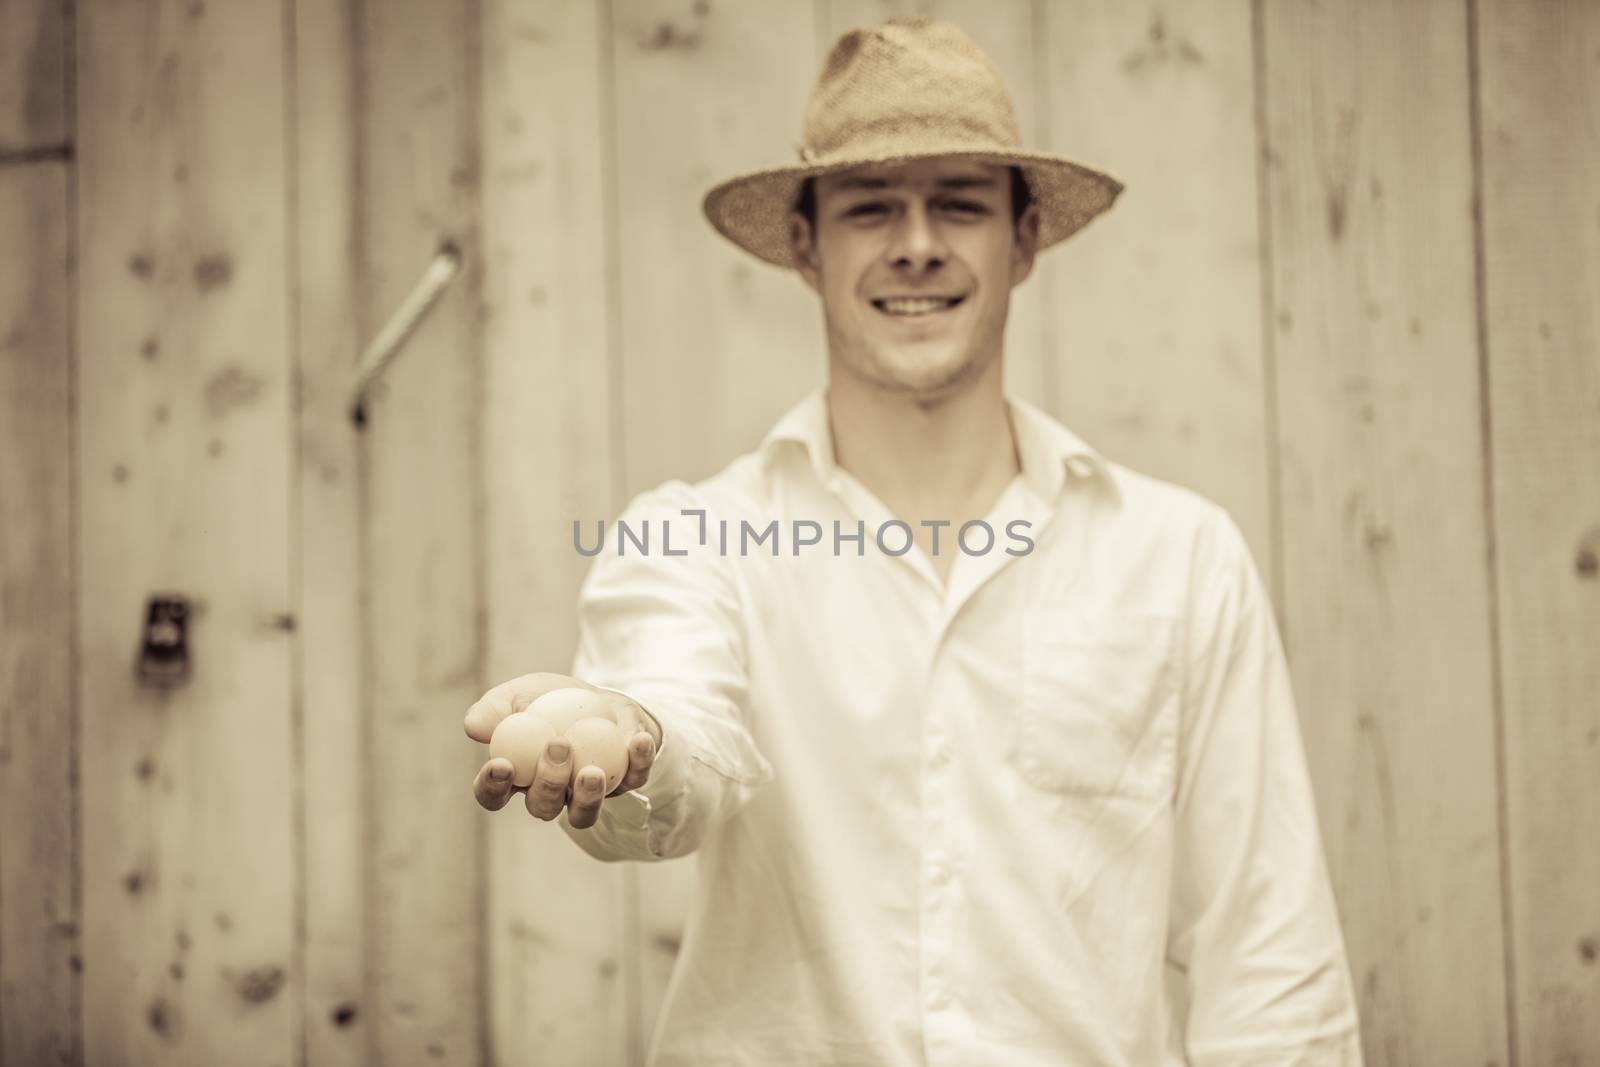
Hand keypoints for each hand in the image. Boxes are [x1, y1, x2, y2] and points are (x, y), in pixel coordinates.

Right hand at [465, 672, 661, 828]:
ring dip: (587, 795)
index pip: (493, 794)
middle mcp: (549, 794)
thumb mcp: (521, 692)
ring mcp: (586, 795)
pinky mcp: (624, 784)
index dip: (493, 786)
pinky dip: (638, 762)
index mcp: (516, 776)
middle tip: (557, 747)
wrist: (600, 695)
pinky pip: (633, 781)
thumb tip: (473, 727)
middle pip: (542, 806)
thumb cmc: (550, 698)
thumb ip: (495, 708)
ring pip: (583, 813)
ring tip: (590, 770)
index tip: (501, 764)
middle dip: (548, 782)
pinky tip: (638, 740)